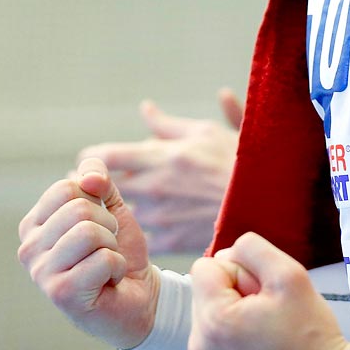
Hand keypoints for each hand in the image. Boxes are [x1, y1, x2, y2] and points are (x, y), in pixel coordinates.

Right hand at [17, 157, 158, 349]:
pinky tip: (108, 282)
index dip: (96, 201)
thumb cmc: (118, 250)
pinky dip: (117, 267)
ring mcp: (41, 273)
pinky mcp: (61, 294)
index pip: (65, 188)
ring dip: (111, 246)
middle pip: (78, 209)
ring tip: (105, 263)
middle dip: (107, 225)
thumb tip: (87, 176)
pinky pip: (103, 259)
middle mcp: (29, 248)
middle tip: (105, 247)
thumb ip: (99, 181)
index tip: (99, 224)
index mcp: (34, 225)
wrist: (138, 295)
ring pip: (89, 233)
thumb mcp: (111, 206)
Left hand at [77, 89, 243, 254]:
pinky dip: (134, 233)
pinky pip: (140, 237)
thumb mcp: (207, 132)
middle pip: (105, 187)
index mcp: (163, 155)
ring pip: (120, 214)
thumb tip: (145, 108)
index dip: (91, 157)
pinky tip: (133, 231)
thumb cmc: (239, 161)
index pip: (109, 156)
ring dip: (111, 209)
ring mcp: (162, 216)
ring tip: (106, 206)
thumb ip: (169, 124)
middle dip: (91, 185)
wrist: (267, 203)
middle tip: (82, 185)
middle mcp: (157, 186)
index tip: (87, 159)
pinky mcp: (171, 240)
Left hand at [189, 232, 349, 349]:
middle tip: (268, 309)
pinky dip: (236, 325)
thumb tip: (231, 250)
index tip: (261, 291)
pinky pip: (216, 327)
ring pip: (213, 305)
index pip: (205, 266)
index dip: (239, 270)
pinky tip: (260, 336)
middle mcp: (200, 344)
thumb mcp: (290, 275)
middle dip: (238, 289)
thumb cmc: (309, 336)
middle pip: (208, 287)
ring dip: (238, 307)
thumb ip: (254, 248)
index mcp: (214, 321)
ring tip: (265, 324)